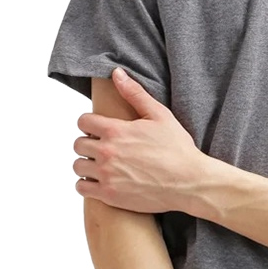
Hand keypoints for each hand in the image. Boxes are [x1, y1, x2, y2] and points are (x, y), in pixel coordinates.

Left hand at [73, 68, 205, 213]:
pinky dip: (87, 184)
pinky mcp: (109, 195)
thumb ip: (135, 93)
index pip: (83, 122)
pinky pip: (81, 188)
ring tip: (101, 166)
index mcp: (116, 130)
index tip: (99, 130)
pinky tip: (100, 181)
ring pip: (77, 166)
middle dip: (88, 144)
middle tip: (102, 148)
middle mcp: (107, 152)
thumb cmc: (178, 148)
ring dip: (87, 164)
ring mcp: (106, 175)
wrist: (189, 182)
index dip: (90, 124)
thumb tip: (116, 73)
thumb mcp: (160, 115)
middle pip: (77, 144)